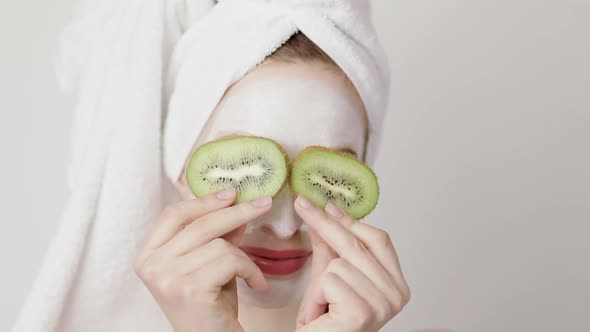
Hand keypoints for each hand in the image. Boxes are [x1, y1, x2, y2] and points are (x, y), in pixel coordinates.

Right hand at [133, 189, 271, 331]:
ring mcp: (167, 277)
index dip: (204, 201)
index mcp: (148, 255)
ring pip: (219, 244)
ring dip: (244, 257)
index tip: (231, 193)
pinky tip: (256, 285)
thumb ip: (216, 235)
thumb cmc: (209, 306)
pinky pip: (231, 260)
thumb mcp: (208, 264)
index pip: (173, 214)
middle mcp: (151, 265)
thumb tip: (236, 204)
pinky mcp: (190, 289)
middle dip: (237, 212)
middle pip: (200, 224)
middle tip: (264, 203)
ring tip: (251, 275)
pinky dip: (251, 270)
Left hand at [294, 196, 410, 331]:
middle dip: (325, 224)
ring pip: (339, 262)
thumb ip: (330, 250)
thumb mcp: (330, 281)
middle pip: (357, 245)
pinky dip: (316, 294)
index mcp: (397, 285)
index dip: (351, 221)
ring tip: (322, 306)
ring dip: (320, 282)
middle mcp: (397, 295)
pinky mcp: (362, 311)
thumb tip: (324, 217)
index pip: (379, 240)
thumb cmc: (327, 326)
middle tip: (302, 204)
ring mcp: (383, 304)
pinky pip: (330, 278)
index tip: (327, 206)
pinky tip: (321, 313)